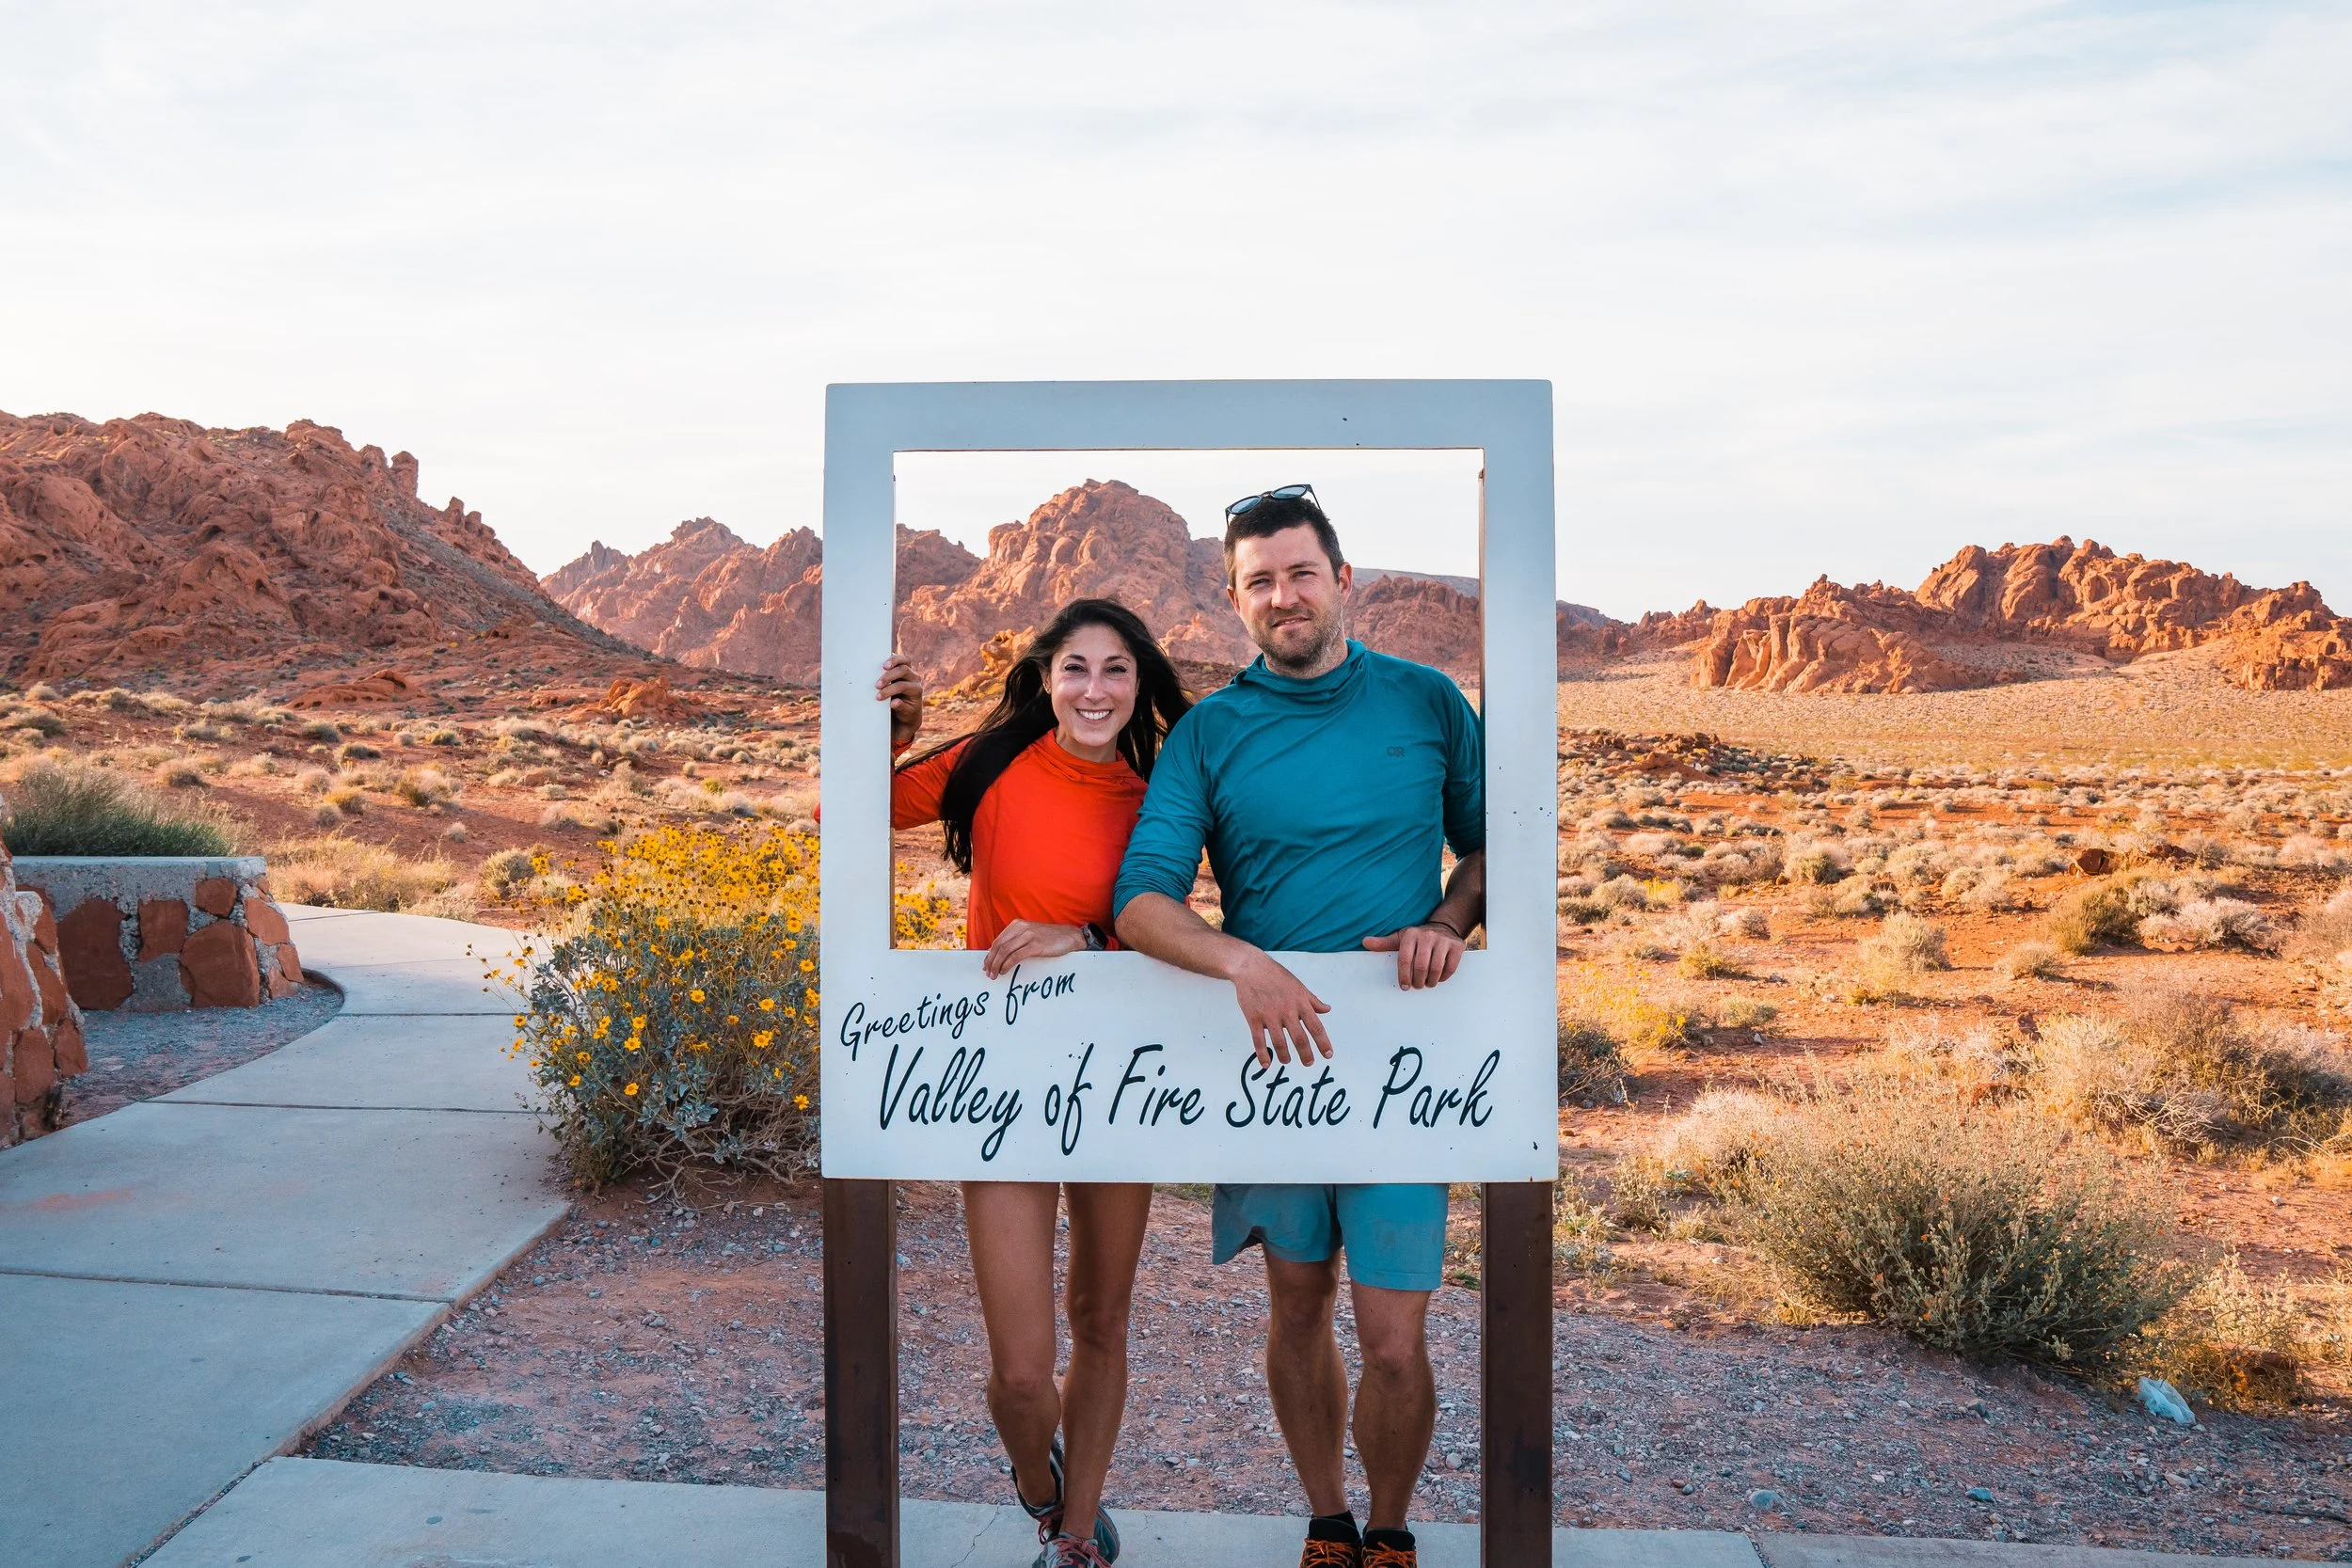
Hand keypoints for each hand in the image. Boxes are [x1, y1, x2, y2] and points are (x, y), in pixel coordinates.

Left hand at [876, 654, 923, 748]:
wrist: (902, 719)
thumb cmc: (891, 698)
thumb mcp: (888, 686)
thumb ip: (883, 678)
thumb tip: (868, 674)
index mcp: (906, 671)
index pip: (904, 660)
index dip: (895, 660)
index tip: (884, 666)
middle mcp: (913, 678)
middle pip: (903, 670)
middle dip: (888, 676)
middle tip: (877, 685)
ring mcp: (915, 691)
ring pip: (903, 685)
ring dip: (889, 690)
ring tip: (878, 697)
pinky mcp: (915, 705)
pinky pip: (905, 703)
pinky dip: (897, 703)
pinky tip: (891, 705)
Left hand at [982, 920, 1086, 978]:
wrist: (1070, 936)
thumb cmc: (1050, 938)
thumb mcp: (1030, 934)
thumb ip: (1016, 940)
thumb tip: (1000, 955)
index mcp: (1017, 924)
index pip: (997, 940)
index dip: (989, 955)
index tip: (986, 966)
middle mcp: (1021, 927)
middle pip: (998, 946)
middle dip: (990, 961)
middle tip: (988, 973)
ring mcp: (1028, 935)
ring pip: (1004, 951)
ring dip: (997, 965)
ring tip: (994, 975)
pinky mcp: (1036, 945)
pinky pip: (1016, 956)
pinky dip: (1007, 965)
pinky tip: (1004, 971)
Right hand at [1225, 947, 1331, 1067]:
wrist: (1252, 968)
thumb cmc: (1277, 976)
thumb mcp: (1299, 986)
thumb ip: (1313, 1000)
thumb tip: (1327, 1009)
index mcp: (1301, 1003)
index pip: (1316, 1027)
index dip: (1323, 1043)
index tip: (1328, 1055)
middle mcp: (1287, 1011)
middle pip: (1300, 1038)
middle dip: (1306, 1054)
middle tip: (1309, 1063)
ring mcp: (1270, 1015)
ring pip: (1280, 1042)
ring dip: (1285, 1056)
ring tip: (1287, 1061)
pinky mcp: (1254, 1018)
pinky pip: (1259, 1040)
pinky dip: (1263, 1054)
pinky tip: (1266, 1063)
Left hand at [1362, 921, 1465, 989]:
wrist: (1443, 927)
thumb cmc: (1417, 938)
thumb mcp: (1400, 939)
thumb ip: (1383, 943)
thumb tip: (1365, 942)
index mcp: (1410, 934)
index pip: (1404, 959)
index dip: (1404, 976)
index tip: (1405, 986)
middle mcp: (1427, 935)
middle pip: (1421, 966)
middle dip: (1418, 981)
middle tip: (1417, 985)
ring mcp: (1443, 940)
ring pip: (1436, 968)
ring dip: (1431, 981)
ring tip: (1427, 983)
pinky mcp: (1457, 946)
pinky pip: (1450, 967)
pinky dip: (1444, 977)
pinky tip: (1439, 978)